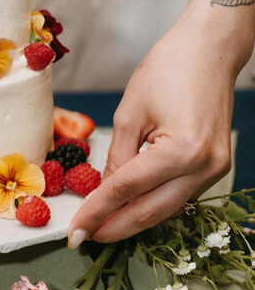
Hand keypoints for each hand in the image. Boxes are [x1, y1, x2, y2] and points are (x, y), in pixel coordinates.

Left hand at [68, 7, 236, 244]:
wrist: (210, 49)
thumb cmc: (168, 68)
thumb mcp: (130, 113)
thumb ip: (117, 158)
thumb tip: (104, 194)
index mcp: (182, 150)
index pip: (127, 189)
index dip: (97, 212)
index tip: (74, 232)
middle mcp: (204, 167)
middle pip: (151, 211)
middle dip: (115, 228)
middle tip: (84, 240)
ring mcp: (215, 170)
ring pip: (167, 208)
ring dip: (133, 220)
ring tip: (101, 228)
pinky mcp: (216, 166)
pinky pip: (179, 194)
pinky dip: (152, 203)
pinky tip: (128, 209)